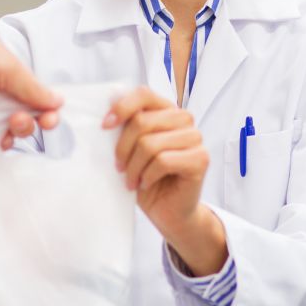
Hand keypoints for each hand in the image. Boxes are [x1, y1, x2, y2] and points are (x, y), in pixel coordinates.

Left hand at [0, 18, 60, 135]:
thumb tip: (58, 102)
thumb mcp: (7, 68)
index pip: (36, 103)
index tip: (48, 122)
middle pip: (21, 122)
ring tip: (1, 131)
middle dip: (25, 126)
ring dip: (6, 136)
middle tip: (16, 121)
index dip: (45, 115)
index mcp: (10, 79)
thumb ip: (32, 89)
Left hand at [105, 88, 226, 276]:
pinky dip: (148, 175)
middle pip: (142, 121)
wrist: (168, 211)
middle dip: (123, 148)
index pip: (144, 93)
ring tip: (131, 180)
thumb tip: (105, 117)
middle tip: (118, 167)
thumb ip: (124, 129)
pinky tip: (146, 183)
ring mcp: (195, 138)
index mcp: (166, 110)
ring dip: (134, 167)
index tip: (105, 127)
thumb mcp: (131, 150)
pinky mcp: (200, 159)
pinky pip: (163, 161)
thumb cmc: (147, 178)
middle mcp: (183, 119)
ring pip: (150, 144)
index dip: (121, 107)